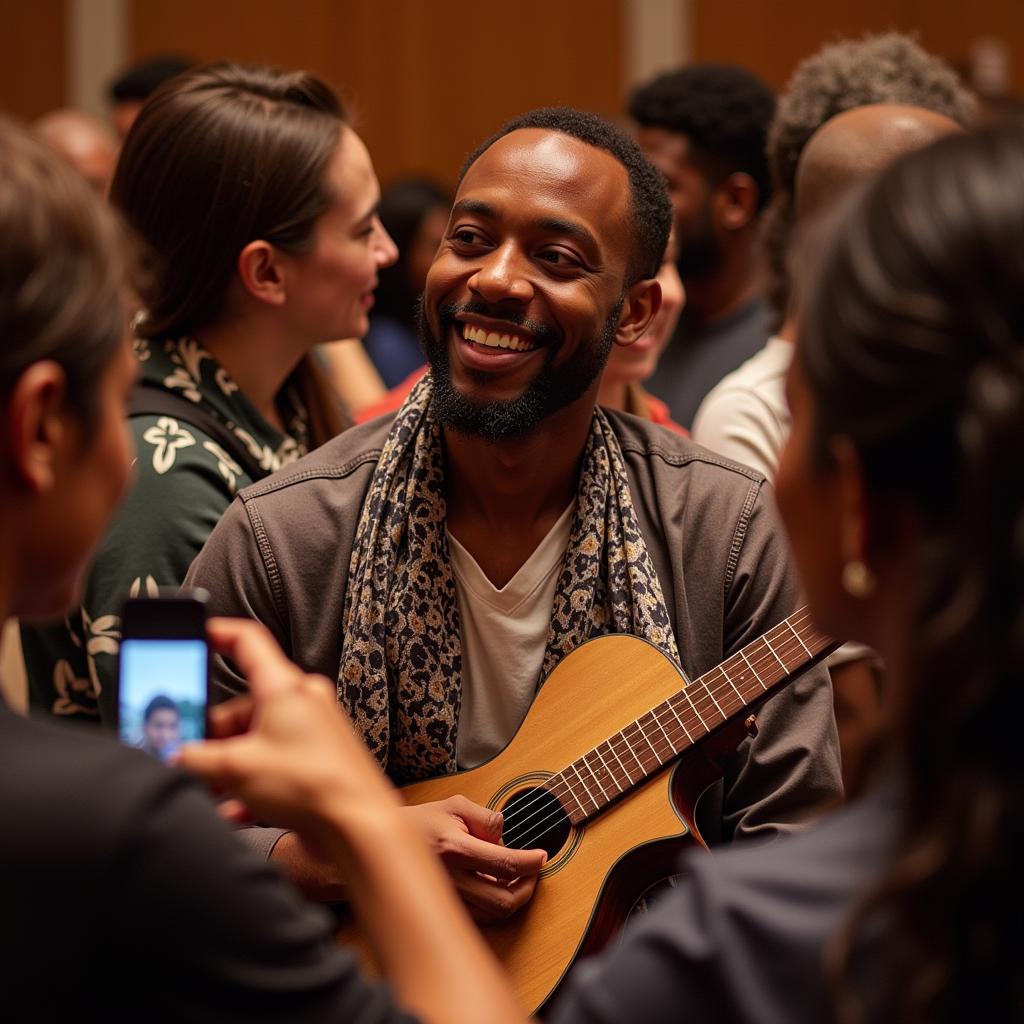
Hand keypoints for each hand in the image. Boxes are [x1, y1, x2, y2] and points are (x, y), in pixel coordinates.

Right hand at [179, 618, 400, 859]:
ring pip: (254, 739)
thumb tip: (176, 757)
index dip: (218, 633)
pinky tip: (234, 813)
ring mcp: (311, 732)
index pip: (248, 641)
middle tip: (187, 761)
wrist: (359, 827)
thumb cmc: (310, 785)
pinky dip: (250, 785)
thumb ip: (196, 759)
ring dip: (228, 768)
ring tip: (210, 794)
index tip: (193, 635)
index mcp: (284, 687)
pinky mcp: (316, 761)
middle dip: (212, 737)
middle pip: (242, 706)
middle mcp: (301, 702)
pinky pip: (272, 764)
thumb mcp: (236, 769)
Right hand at [405, 796, 545, 922]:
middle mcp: (451, 879)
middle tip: (534, 872)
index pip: (505, 863)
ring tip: (518, 878)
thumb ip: (486, 819)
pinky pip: (479, 918)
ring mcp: (447, 898)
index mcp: (455, 848)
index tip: (542, 856)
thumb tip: (506, 838)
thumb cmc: (424, 821)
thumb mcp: (456, 805)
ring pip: (493, 914)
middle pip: (503, 900)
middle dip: (527, 888)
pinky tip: (497, 886)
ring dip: (513, 898)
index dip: (531, 862)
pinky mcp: (445, 908)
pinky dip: (495, 905)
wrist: (387, 843)